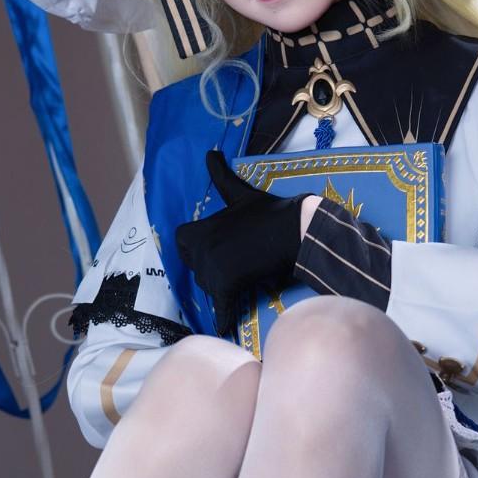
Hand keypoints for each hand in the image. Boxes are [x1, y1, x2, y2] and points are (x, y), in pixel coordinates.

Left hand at [175, 149, 308, 335]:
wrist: (295, 232)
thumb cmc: (269, 212)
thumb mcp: (240, 194)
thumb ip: (221, 177)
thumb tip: (209, 153)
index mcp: (201, 229)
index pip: (182, 242)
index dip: (195, 246)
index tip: (215, 246)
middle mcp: (201, 250)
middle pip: (196, 267)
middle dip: (209, 267)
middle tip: (234, 262)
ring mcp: (213, 270)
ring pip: (209, 287)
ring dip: (221, 287)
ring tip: (244, 276)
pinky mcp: (229, 287)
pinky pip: (222, 308)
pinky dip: (224, 317)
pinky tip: (224, 325)